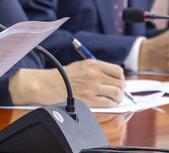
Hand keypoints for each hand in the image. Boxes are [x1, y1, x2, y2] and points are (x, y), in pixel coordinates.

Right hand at [9, 61, 123, 107]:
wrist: (47, 85)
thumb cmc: (61, 76)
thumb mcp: (80, 66)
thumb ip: (96, 70)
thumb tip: (112, 79)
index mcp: (92, 64)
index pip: (118, 71)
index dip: (120, 78)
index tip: (117, 82)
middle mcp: (94, 74)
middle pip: (120, 83)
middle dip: (121, 89)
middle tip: (116, 93)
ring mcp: (92, 87)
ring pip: (117, 94)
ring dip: (117, 98)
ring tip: (112, 99)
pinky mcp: (89, 100)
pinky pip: (108, 103)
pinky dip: (110, 105)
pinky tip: (105, 104)